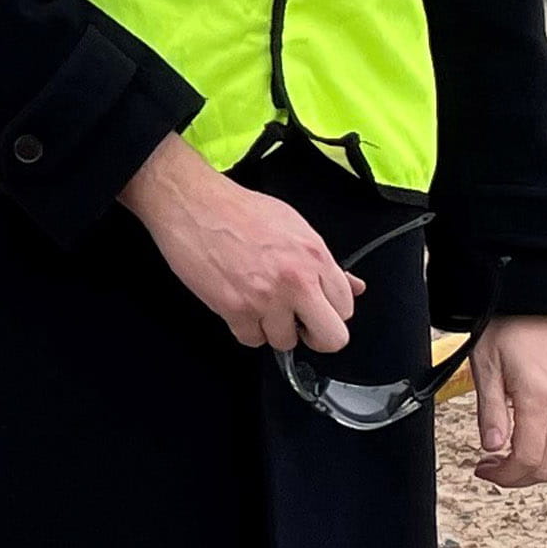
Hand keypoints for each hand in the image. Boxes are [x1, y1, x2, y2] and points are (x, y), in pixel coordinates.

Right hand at [116, 136, 358, 350]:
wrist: (194, 204)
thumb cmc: (239, 210)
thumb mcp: (294, 226)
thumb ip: (325, 262)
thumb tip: (352, 285)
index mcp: (315, 256)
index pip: (346, 308)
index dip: (330, 311)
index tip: (316, 308)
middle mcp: (297, 281)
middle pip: (331, 339)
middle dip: (315, 335)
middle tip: (299, 323)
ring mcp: (266, 298)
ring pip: (285, 343)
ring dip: (272, 328)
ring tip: (258, 302)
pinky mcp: (235, 309)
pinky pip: (251, 339)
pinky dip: (244, 327)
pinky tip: (238, 303)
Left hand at [465, 316, 546, 486]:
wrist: (535, 300)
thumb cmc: (507, 327)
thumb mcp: (486, 368)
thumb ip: (490, 413)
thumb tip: (492, 449)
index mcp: (539, 398)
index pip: (528, 459)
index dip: (505, 476)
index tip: (484, 471)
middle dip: (519, 477)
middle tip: (493, 468)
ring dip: (537, 464)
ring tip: (508, 453)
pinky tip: (529, 437)